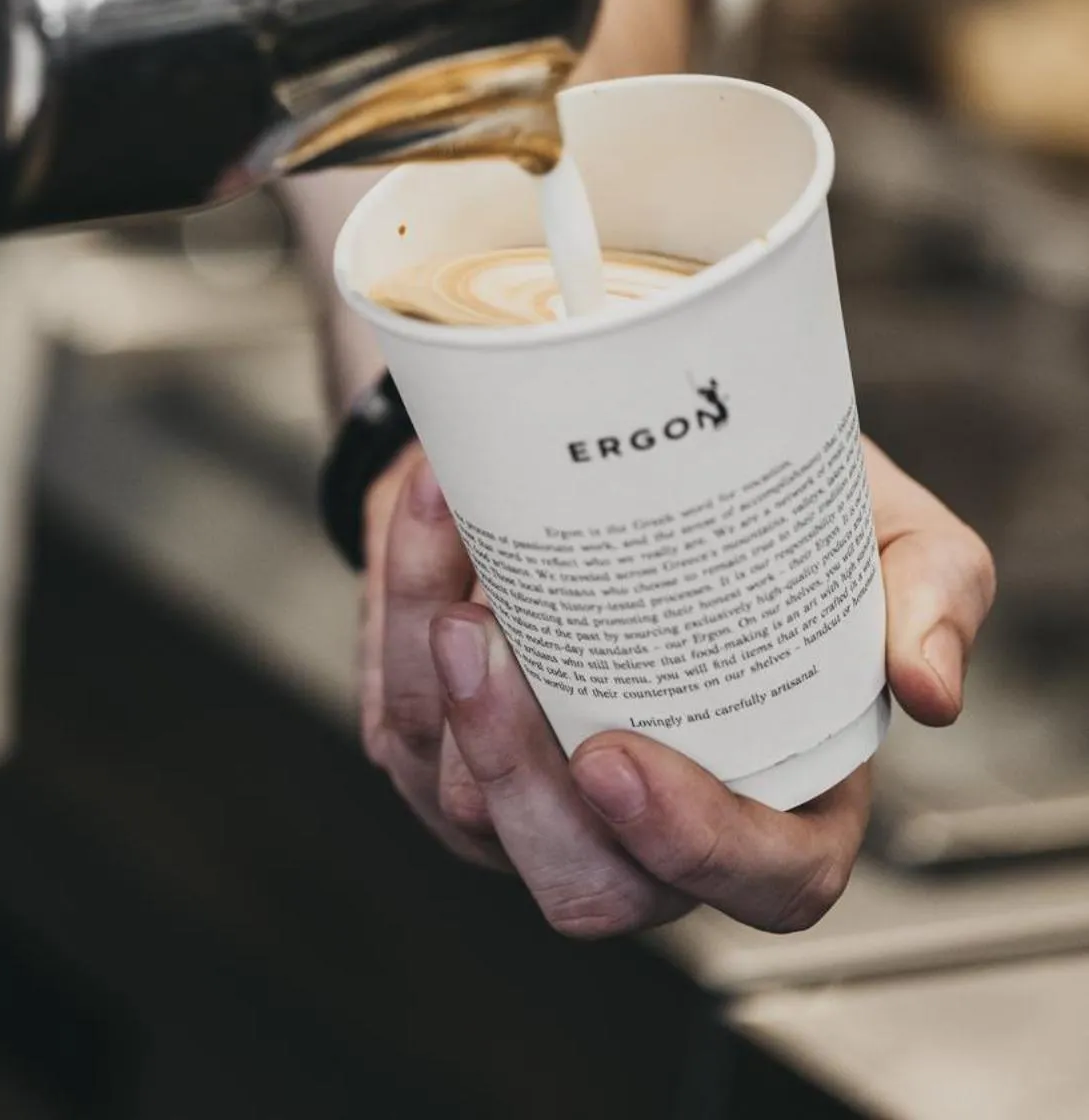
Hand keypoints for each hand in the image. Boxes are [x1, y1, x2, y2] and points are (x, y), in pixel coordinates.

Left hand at [362, 437, 993, 936]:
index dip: (693, 851)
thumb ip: (931, 590)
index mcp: (778, 794)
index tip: (617, 757)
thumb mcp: (881, 525)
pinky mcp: (442, 749)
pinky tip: (431, 510)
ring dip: (437, 686)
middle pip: (583, 882)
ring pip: (464, 809)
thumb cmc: (769, 506)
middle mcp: (650, 823)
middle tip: (483, 641)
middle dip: (516, 773)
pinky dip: (398, 604)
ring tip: (450, 547)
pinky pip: (399, 715)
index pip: (761, 885)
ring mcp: (535, 801)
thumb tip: (928, 688)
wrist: (639, 444)